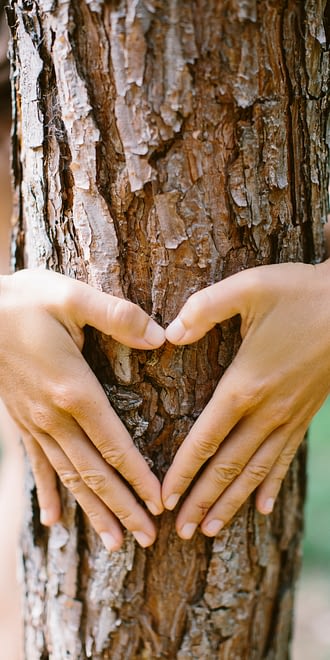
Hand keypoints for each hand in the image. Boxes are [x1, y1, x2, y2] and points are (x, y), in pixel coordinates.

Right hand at [0, 269, 164, 549]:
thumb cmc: (25, 301)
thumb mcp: (73, 297)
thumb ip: (118, 316)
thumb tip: (161, 335)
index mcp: (73, 389)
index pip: (114, 445)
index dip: (138, 477)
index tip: (159, 505)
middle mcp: (53, 416)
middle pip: (94, 472)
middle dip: (122, 507)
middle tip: (148, 540)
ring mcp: (35, 422)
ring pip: (69, 477)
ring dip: (93, 510)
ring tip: (114, 541)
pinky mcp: (22, 420)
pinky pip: (38, 464)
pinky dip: (49, 493)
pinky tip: (54, 520)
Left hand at [162, 261, 329, 538]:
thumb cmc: (300, 292)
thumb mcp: (248, 288)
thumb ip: (203, 309)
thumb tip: (169, 333)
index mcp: (244, 385)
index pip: (205, 440)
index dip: (182, 472)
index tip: (164, 499)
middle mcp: (266, 411)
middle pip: (227, 467)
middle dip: (201, 501)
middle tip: (178, 532)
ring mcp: (289, 417)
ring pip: (255, 471)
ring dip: (231, 502)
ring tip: (209, 530)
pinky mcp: (306, 414)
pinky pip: (286, 459)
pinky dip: (271, 485)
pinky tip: (263, 507)